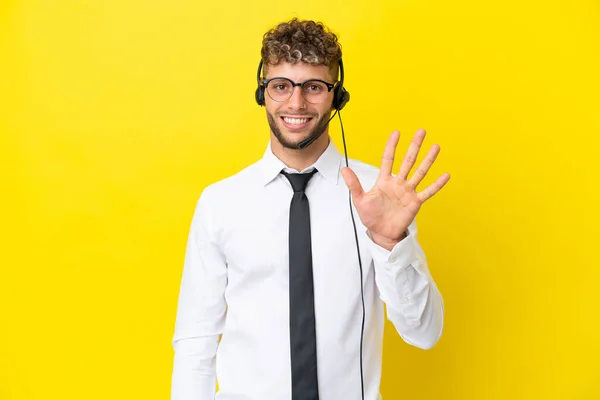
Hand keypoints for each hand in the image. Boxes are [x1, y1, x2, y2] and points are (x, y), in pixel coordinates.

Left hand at [341, 129, 449, 250]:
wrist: (380, 233)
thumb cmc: (370, 216)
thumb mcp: (359, 200)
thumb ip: (354, 184)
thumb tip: (344, 169)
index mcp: (384, 181)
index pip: (388, 159)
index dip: (392, 146)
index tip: (397, 133)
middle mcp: (398, 183)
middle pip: (408, 161)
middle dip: (414, 146)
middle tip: (422, 131)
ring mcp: (408, 192)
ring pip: (420, 172)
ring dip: (428, 160)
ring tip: (436, 147)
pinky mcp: (415, 202)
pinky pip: (428, 192)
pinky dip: (437, 184)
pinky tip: (446, 175)